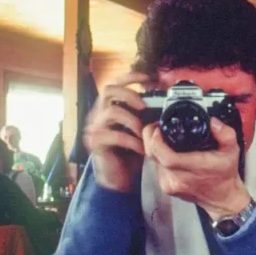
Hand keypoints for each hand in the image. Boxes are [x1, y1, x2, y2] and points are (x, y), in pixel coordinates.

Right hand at [84, 72, 149, 192]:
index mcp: (107, 107)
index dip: (130, 77)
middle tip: (144, 107)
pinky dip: (132, 141)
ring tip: (144, 133)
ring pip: (112, 111)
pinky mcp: (96, 143)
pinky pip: (115, 135)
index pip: (114, 83)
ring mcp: (94, 128)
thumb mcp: (138, 128)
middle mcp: (97, 114)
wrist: (118, 177)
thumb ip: (143, 113)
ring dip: (133, 120)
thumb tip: (161, 98)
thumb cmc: (128, 151)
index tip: (148, 78)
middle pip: (108, 90)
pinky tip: (141, 148)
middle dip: (129, 95)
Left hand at [142, 118, 250, 219]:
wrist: (222, 199)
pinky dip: (159, 157)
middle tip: (159, 127)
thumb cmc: (225, 175)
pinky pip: (156, 167)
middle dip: (151, 137)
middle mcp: (179, 179)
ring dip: (155, 147)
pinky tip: (168, 152)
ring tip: (164, 138)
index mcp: (195, 168)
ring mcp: (170, 185)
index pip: (167, 157)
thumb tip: (212, 122)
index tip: (160, 128)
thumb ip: (225, 134)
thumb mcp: (232, 150)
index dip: (157, 140)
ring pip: (152, 160)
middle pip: (153, 155)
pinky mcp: (166, 188)